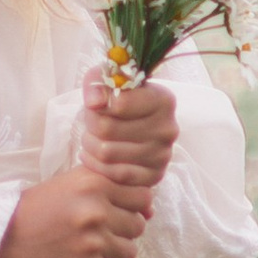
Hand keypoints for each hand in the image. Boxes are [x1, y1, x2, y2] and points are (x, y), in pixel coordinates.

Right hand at [0, 162, 147, 257]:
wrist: (5, 234)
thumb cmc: (41, 205)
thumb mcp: (74, 182)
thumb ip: (111, 187)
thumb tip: (150, 210)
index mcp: (94, 184)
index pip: (143, 198)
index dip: (133, 205)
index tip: (117, 210)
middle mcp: (95, 211)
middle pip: (138, 226)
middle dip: (124, 229)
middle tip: (101, 229)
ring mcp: (91, 242)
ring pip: (130, 251)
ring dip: (116, 250)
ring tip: (95, 246)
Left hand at [83, 72, 176, 220]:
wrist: (129, 126)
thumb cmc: (117, 100)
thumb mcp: (105, 80)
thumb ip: (97, 84)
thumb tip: (95, 102)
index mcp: (163, 100)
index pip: (118, 104)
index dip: (97, 105)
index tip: (95, 104)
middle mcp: (168, 128)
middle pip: (108, 129)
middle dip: (90, 125)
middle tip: (89, 123)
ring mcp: (162, 155)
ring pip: (107, 153)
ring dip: (89, 145)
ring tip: (90, 137)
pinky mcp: (153, 176)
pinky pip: (115, 174)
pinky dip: (95, 165)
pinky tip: (92, 154)